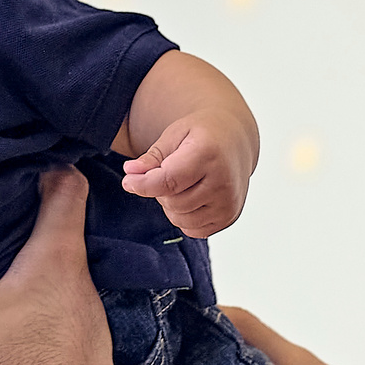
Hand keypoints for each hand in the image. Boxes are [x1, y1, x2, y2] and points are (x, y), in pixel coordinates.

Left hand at [122, 113, 249, 237]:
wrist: (235, 141)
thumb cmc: (203, 135)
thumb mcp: (175, 134)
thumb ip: (152, 156)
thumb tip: (131, 172)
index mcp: (208, 154)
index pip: (168, 181)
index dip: (143, 184)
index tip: (128, 181)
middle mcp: (223, 181)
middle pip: (171, 202)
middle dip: (160, 190)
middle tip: (168, 173)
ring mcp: (228, 203)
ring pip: (179, 219)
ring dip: (171, 205)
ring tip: (182, 184)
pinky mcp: (229, 218)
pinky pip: (193, 230)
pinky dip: (184, 217)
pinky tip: (193, 197)